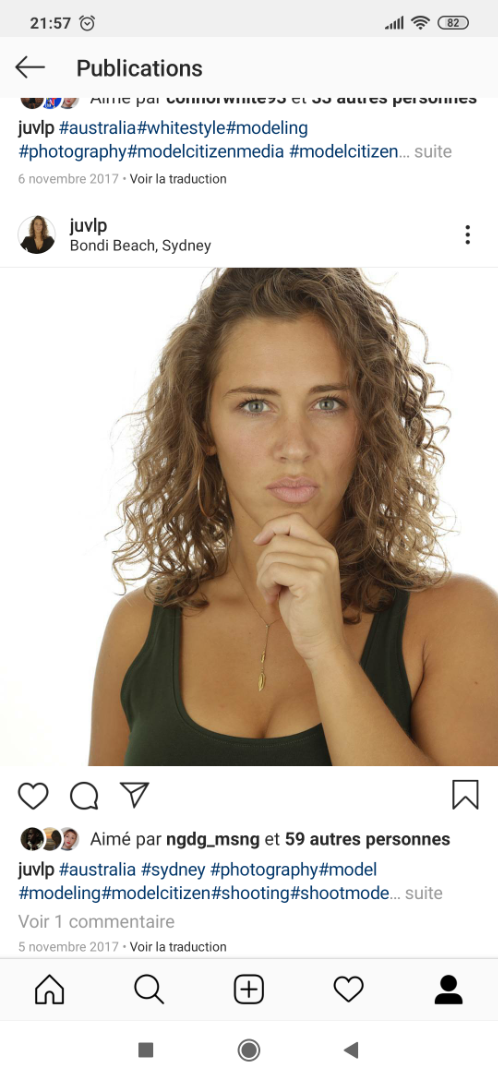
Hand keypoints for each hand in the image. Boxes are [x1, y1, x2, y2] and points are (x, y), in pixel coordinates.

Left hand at [253, 512, 346, 665]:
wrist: (323, 642)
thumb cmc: (306, 613)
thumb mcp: (300, 576)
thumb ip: (291, 555)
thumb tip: (264, 537)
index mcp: (325, 549)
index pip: (294, 520)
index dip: (272, 527)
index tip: (259, 542)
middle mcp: (326, 553)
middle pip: (278, 539)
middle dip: (263, 561)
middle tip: (268, 584)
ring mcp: (320, 566)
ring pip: (272, 555)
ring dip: (262, 577)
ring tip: (271, 594)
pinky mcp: (310, 580)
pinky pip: (272, 570)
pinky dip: (265, 585)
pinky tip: (272, 599)